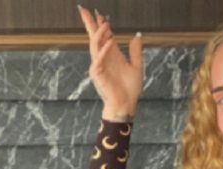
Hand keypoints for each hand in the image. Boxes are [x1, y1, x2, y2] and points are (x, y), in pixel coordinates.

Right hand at [78, 5, 142, 119]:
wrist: (126, 104)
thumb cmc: (130, 89)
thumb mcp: (137, 67)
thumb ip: (136, 51)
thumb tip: (137, 35)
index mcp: (112, 55)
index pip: (105, 37)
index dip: (102, 25)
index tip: (100, 14)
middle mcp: (104, 58)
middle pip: (95, 37)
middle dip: (90, 24)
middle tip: (85, 10)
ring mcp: (99, 65)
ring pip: (95, 45)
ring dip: (99, 34)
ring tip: (104, 23)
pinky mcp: (97, 73)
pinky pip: (99, 59)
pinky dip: (104, 50)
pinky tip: (110, 41)